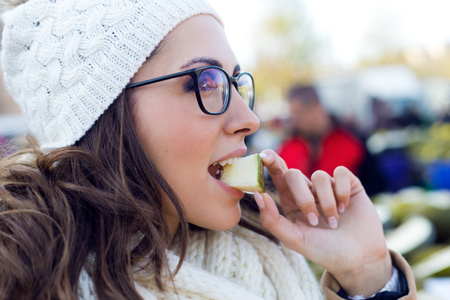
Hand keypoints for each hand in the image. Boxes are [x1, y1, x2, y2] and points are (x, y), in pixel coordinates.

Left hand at [254, 150, 391, 296]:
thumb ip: (272, 220)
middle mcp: (308, 191)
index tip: (264, 157)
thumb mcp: (294, 239)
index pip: (277, 175)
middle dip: (303, 197)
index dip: (270, 162)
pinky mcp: (349, 184)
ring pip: (319, 176)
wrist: (359, 259)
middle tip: (313, 220)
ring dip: (326, 203)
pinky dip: (342, 192)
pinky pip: (340, 173)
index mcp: (291, 201)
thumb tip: (258, 195)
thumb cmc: (324, 251)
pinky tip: (345, 209)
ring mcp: (328, 186)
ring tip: (333, 223)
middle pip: (294, 175)